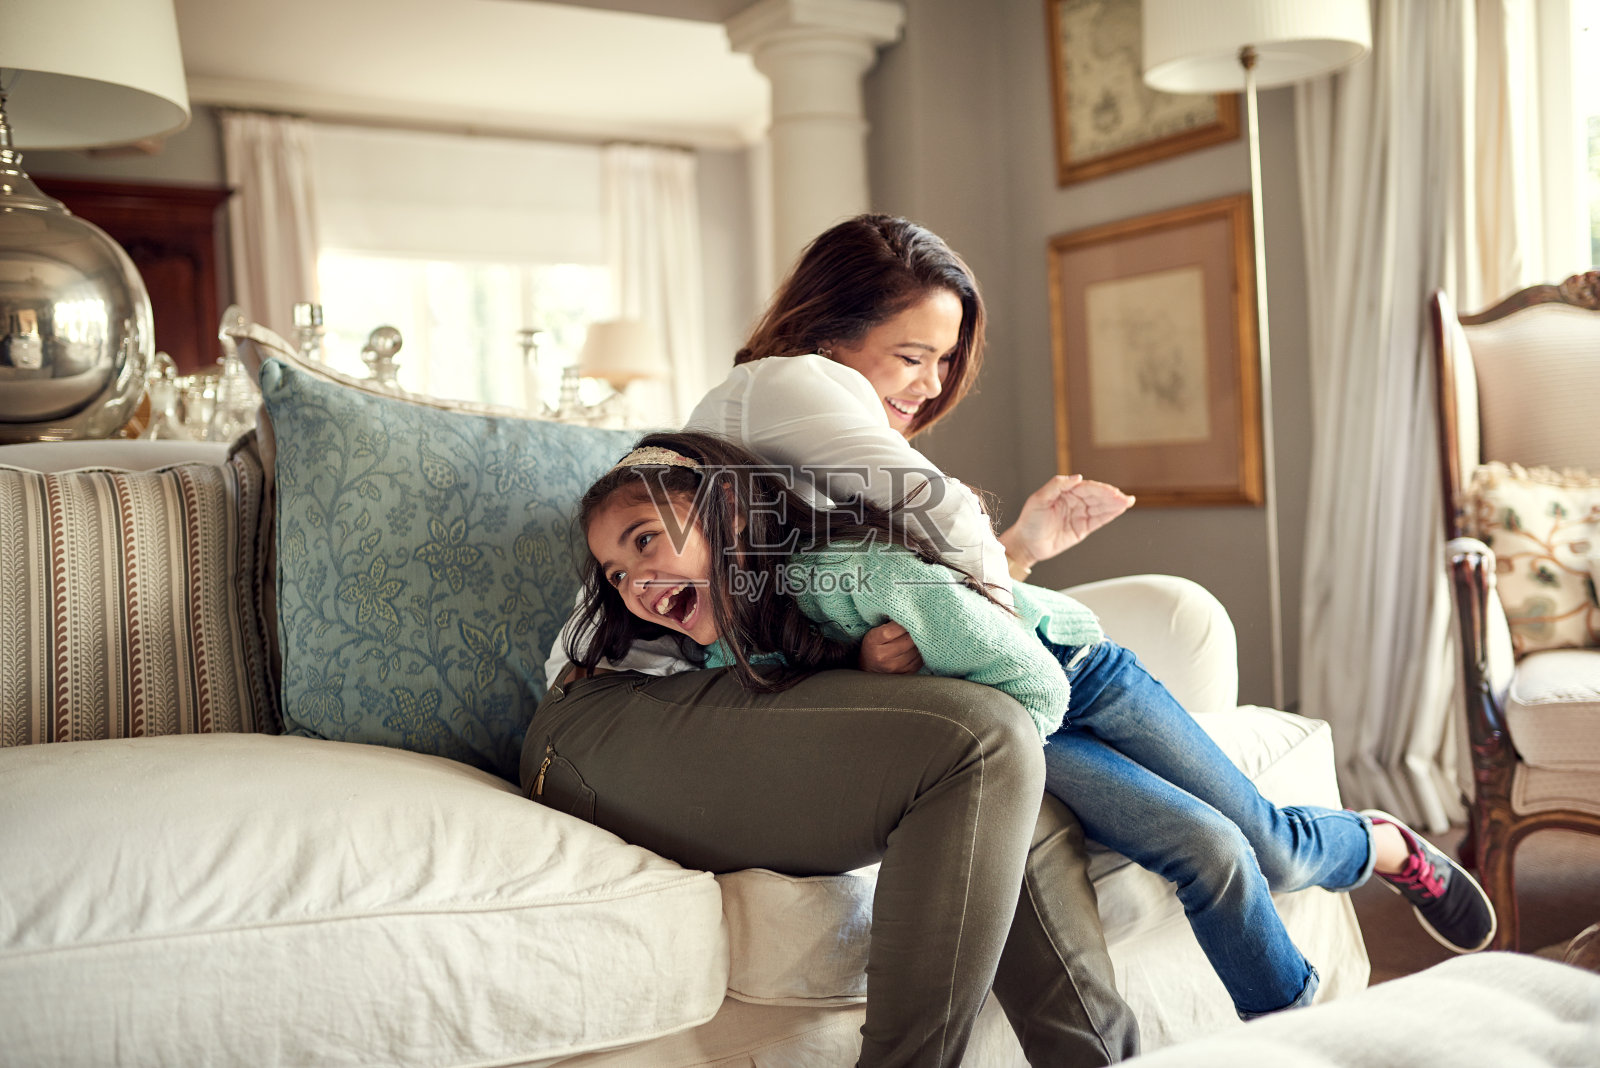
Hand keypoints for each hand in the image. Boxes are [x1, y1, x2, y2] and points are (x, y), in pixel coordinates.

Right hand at [859, 621, 923, 673]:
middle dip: (916, 630)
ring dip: (920, 641)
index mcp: (874, 641)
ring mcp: (896, 667)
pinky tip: (917, 647)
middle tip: (918, 624)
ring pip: (917, 649)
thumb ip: (889, 623)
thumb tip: (909, 612)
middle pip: (910, 639)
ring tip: (918, 635)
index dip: (906, 620)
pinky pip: (920, 659)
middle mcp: (884, 656)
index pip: (896, 627)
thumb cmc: (873, 645)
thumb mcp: (874, 632)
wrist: (869, 667)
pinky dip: (921, 651)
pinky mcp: (906, 673)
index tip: (910, 615)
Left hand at [999, 475, 1134, 568]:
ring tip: (1128, 502)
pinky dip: (1109, 515)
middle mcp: (1074, 502)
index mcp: (1065, 492)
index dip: (1100, 489)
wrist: (1026, 543)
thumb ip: (1056, 486)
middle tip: (1124, 498)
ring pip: (1100, 508)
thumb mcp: (1039, 499)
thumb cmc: (1029, 520)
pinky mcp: (1082, 529)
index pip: (1087, 488)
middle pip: (1097, 497)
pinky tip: (1120, 509)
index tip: (1112, 491)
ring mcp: (1079, 515)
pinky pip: (1098, 520)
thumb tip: (1077, 477)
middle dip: (1111, 496)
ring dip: (1114, 504)